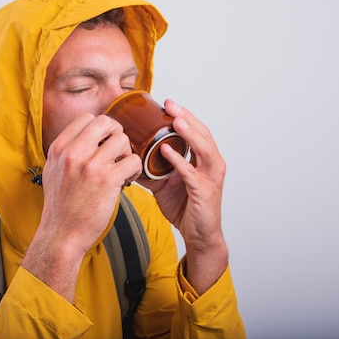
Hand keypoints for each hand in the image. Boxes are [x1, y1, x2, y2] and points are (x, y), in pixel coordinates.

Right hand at [41, 113, 141, 254]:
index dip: (101, 128)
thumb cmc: (59, 206)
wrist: (61, 234)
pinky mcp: (107, 181)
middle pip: (106, 123)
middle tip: (118, 150)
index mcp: (59, 148)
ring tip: (123, 167)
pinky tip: (129, 179)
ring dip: (127, 153)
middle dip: (116, 134)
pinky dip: (135, 169)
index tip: (104, 141)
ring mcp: (90, 166)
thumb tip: (84, 136)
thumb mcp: (52, 171)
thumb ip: (66, 151)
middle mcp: (73, 153)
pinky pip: (133, 161)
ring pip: (122, 140)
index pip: (86, 119)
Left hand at [137, 100, 227, 292]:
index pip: (196, 131)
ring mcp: (211, 177)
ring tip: (174, 120)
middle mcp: (211, 164)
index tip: (167, 103)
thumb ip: (150, 168)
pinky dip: (179, 160)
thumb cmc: (185, 207)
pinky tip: (166, 150)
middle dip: (186, 116)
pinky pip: (191, 173)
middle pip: (202, 133)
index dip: (183, 115)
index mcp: (203, 159)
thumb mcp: (164, 183)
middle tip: (169, 104)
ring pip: (204, 148)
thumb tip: (126, 157)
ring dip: (188, 133)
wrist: (199, 235)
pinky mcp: (205, 191)